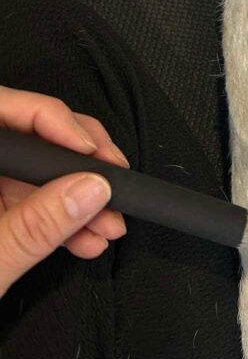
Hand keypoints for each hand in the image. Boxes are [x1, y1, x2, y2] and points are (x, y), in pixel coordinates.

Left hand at [0, 85, 128, 295]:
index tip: (89, 151)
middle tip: (112, 183)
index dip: (50, 119)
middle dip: (76, 162)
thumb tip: (89, 187)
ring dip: (77, 196)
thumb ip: (37, 225)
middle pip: (24, 135)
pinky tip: (85, 239)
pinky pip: (24, 200)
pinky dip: (59, 218)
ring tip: (107, 225)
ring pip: (30, 172)